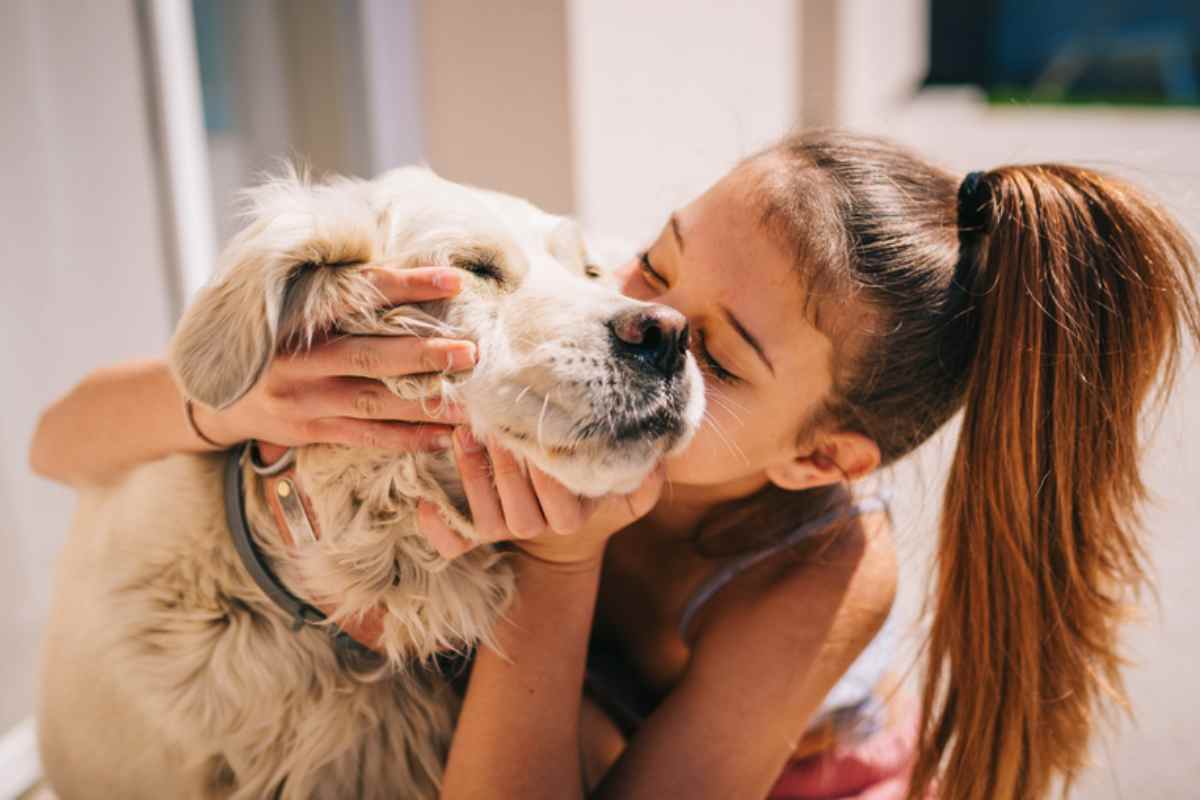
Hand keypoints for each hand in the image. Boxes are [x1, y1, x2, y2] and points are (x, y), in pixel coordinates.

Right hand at [190, 266, 474, 451]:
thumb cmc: (269, 338)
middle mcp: (299, 359)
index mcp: (296, 315)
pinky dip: (407, 438)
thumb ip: (334, 290)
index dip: (406, 286)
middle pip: (371, 356)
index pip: (358, 294)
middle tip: (472, 351)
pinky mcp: (309, 431)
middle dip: (425, 354)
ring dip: (426, 404)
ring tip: (472, 404)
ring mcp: (304, 399)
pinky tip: (444, 437)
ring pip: (374, 403)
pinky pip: (366, 437)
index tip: (453, 280)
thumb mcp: (288, 304)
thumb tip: (404, 266)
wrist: (210, 395)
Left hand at [417, 428, 664, 565]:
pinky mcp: (477, 533)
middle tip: (492, 425)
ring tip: (464, 435)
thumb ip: (646, 476)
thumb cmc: (594, 488)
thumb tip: (658, 454)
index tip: (535, 437)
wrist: (563, 523)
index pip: (560, 503)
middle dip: (504, 468)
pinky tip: (425, 503)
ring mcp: (506, 531)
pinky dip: (439, 529)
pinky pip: (455, 543)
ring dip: (472, 477)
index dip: (545, 474)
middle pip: (519, 510)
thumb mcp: (629, 488)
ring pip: (487, 518)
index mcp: (572, 516)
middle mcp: (537, 527)